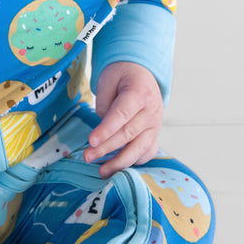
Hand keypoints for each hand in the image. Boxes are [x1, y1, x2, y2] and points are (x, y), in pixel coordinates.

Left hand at [83, 61, 162, 176]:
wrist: (140, 72)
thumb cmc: (120, 75)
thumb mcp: (108, 80)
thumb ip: (105, 105)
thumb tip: (103, 133)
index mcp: (139, 93)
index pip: (122, 114)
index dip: (106, 129)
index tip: (91, 141)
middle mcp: (151, 110)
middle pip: (128, 133)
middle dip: (107, 148)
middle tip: (87, 157)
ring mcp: (155, 124)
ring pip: (139, 147)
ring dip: (120, 162)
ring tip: (102, 171)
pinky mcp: (154, 134)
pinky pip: (147, 152)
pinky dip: (134, 162)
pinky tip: (119, 169)